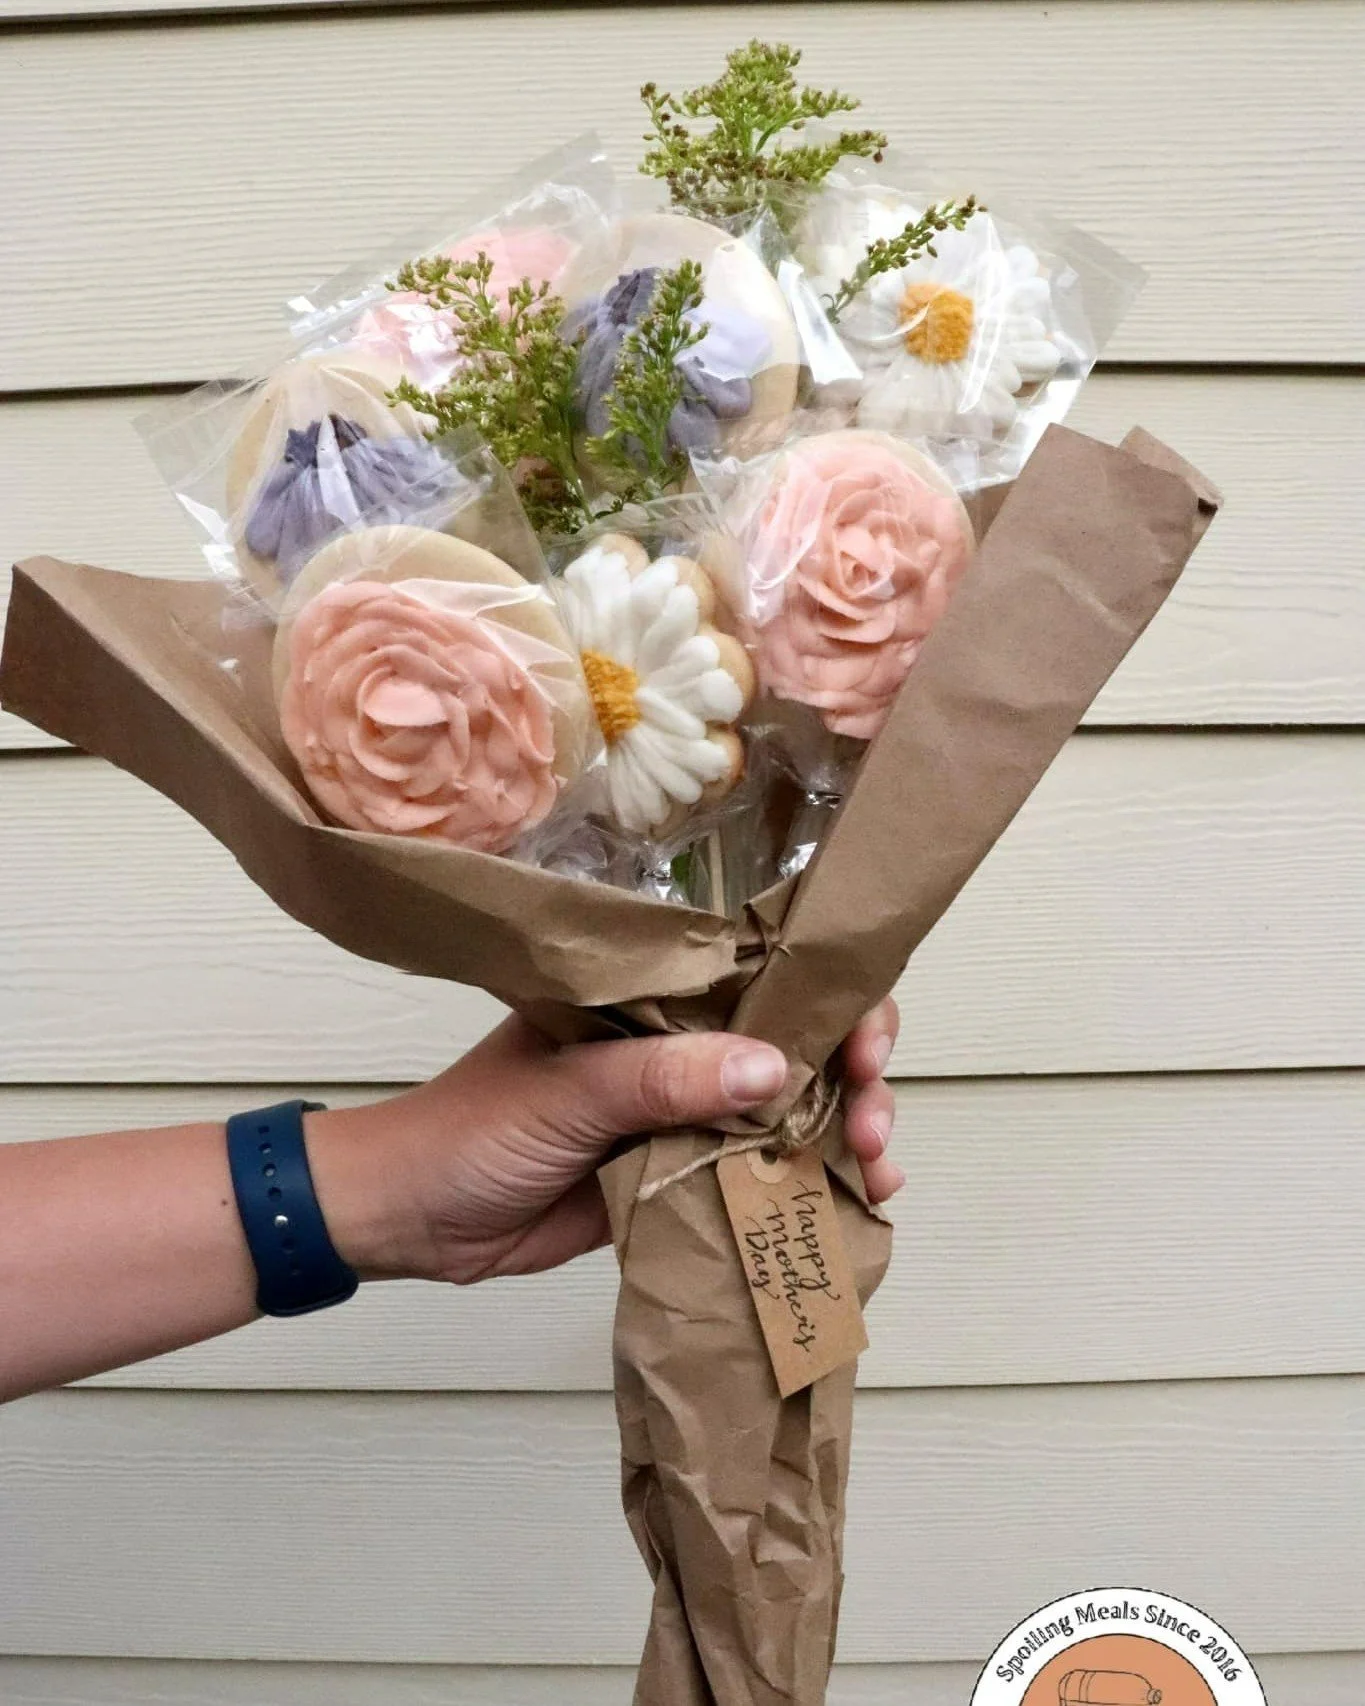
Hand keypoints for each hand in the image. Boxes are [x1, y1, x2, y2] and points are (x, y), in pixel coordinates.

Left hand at [310, 999, 902, 1286]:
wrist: (411, 1220)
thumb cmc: (469, 1130)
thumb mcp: (567, 1094)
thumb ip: (663, 1079)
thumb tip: (777, 1068)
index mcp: (651, 994)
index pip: (763, 972)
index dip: (831, 998)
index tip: (864, 1044)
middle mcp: (680, 1041)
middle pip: (798, 1038)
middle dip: (856, 1071)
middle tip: (872, 1120)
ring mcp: (684, 1108)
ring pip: (792, 1106)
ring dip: (848, 1131)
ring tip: (876, 1174)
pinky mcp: (682, 1172)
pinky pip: (761, 1171)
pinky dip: (812, 1185)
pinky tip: (855, 1205)